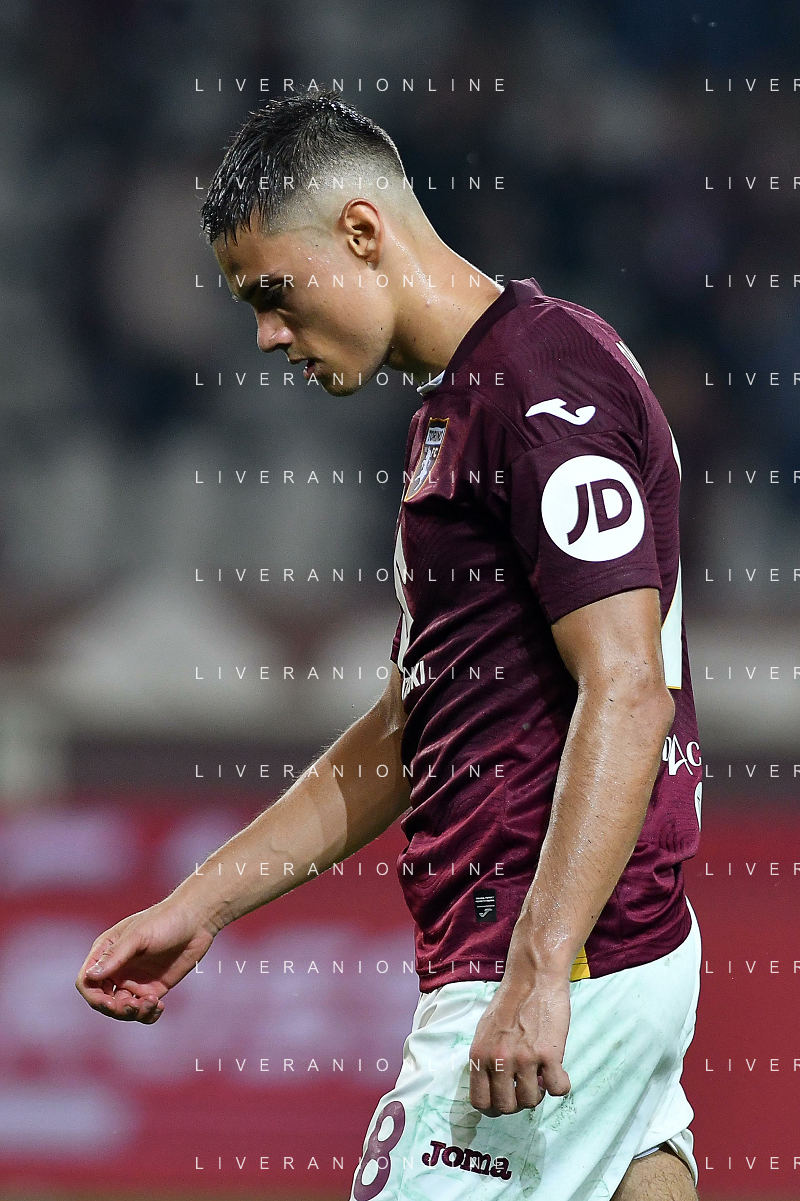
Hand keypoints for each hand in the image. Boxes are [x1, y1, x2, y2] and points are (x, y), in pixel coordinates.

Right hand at [75, 899, 215, 1022]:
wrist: (197, 920)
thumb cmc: (165, 920)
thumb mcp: (139, 935)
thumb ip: (115, 955)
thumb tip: (90, 976)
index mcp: (107, 952)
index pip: (87, 982)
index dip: (93, 997)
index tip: (110, 1003)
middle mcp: (118, 969)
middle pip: (103, 1001)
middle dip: (115, 1009)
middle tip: (133, 1006)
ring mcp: (135, 980)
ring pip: (123, 1009)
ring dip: (133, 1013)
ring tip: (152, 1003)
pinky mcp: (154, 989)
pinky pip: (143, 1010)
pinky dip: (147, 1015)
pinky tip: (159, 1006)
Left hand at [468, 969, 571, 1114]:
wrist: (533, 976)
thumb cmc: (511, 1002)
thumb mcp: (486, 1031)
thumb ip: (487, 1058)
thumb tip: (493, 1087)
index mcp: (479, 1054)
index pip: (480, 1102)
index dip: (494, 1107)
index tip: (506, 1099)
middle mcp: (498, 1059)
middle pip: (506, 1107)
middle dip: (519, 1101)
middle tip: (527, 1084)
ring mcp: (523, 1058)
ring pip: (531, 1101)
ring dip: (539, 1092)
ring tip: (542, 1073)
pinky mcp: (548, 1053)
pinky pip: (558, 1089)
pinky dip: (561, 1084)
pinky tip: (559, 1070)